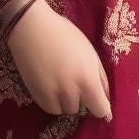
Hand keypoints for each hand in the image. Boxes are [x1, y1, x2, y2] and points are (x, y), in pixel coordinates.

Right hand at [6, 0, 112, 120]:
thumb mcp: (89, 51)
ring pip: (67, 110)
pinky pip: (51, 109)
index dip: (101, 106)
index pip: (100, 110)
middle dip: (81, 97)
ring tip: (61, 79)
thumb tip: (105, 98)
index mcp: (88, 79)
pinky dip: (53, 101)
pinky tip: (50, 83)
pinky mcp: (37, 96)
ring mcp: (53, 95)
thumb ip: (100, 77)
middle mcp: (72, 91)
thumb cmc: (64, 34)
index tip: (98, 101)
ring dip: (67, 100)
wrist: (32, 28)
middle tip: (74, 77)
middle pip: (82, 109)